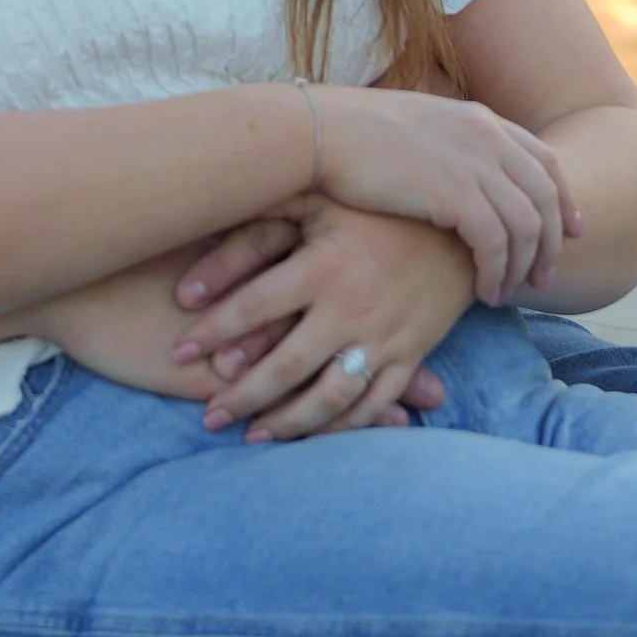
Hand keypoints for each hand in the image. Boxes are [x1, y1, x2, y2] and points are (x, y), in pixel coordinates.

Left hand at [180, 201, 476, 441]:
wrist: (459, 220)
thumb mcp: (315, 200)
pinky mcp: (411, 355)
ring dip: (288, 423)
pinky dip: (341, 427)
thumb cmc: (371, 204)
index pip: (253, 307)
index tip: (177, 353)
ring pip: (330, 397)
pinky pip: (373, 403)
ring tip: (250, 436)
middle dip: (241, 396)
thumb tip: (195, 260)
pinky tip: (309, 437)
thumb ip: (257, 227)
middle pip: (286, 366)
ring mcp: (386, 337)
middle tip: (206, 417)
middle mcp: (354, 308)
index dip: (210, 332)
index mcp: (325, 265)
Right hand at [310, 89, 579, 303]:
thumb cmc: (349, 136)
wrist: (318, 133)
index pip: (544, 160)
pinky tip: (484, 293)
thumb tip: (454, 173)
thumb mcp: (414, 129)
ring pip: (528, 225)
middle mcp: (488, 137)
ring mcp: (475, 164)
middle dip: (552, 242)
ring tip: (506, 294)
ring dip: (523, 266)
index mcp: (480, 119)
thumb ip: (447, 146)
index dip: (563, 199)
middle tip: (544, 278)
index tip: (570, 232)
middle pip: (546, 196)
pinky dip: (498, 272)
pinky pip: (497, 244)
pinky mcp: (456, 195)